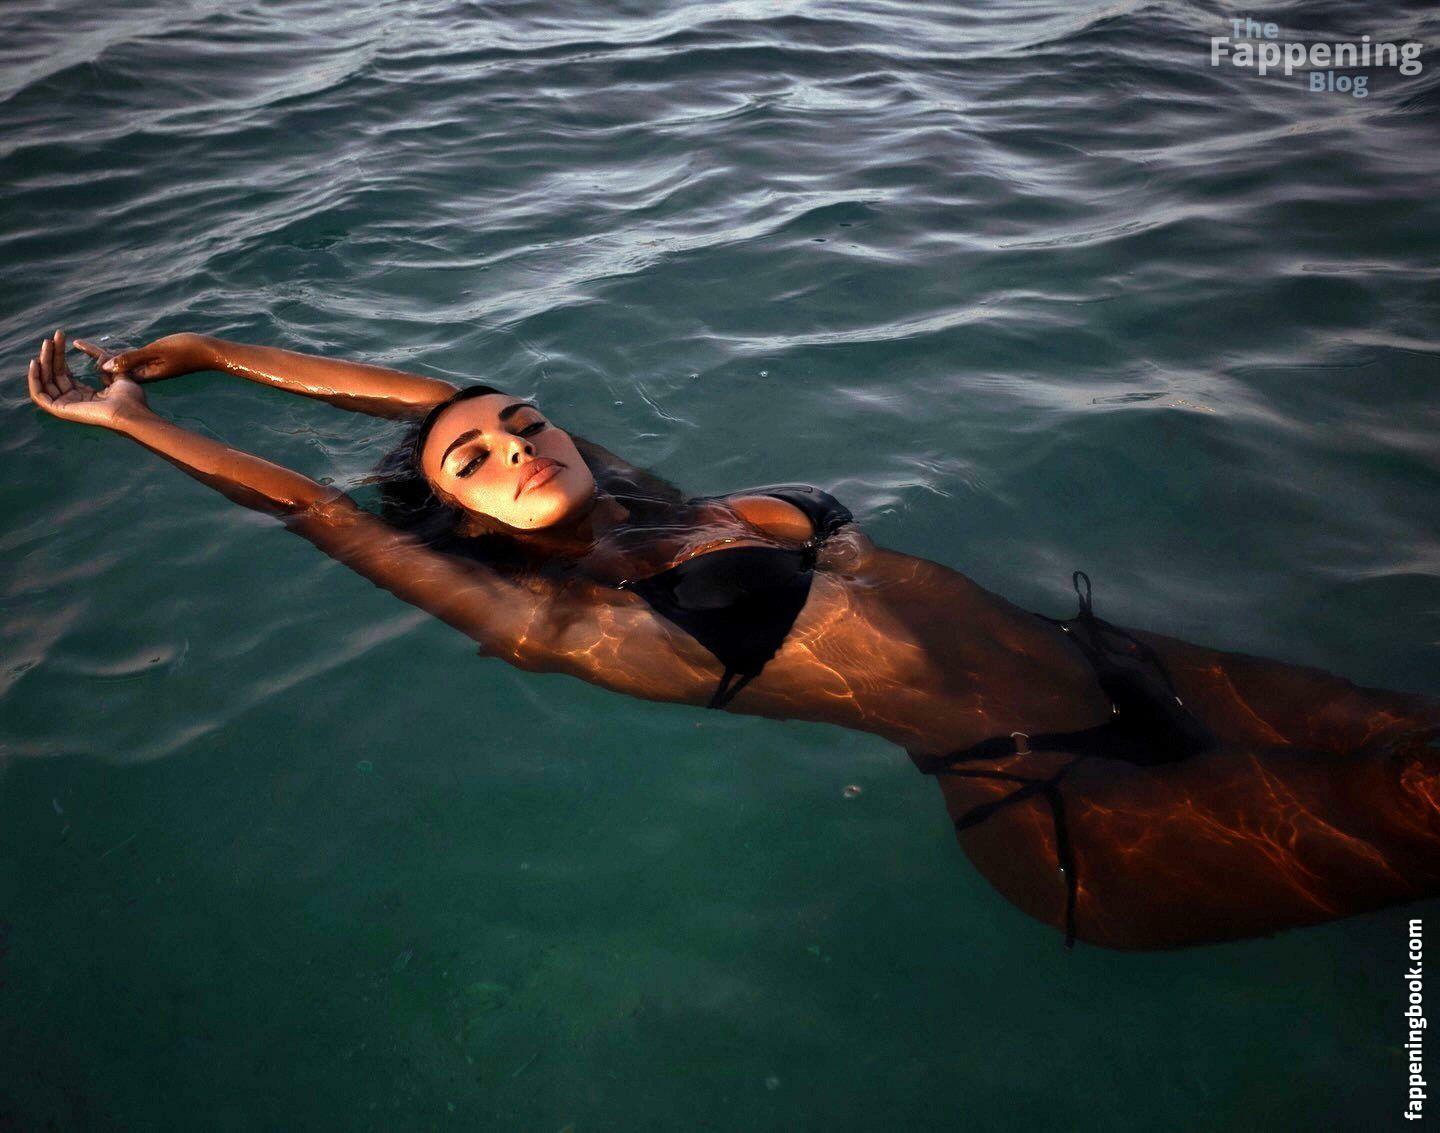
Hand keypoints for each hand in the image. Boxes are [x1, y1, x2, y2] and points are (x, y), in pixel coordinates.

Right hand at [28, 329, 148, 429]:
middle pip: (54, 375)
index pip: (65, 373)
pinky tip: (36, 362)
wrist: (131, 411)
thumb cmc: (130, 398)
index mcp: (85, 395)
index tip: (60, 337)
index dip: (60, 355)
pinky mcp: (61, 410)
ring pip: (45, 382)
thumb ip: (107, 364)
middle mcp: (74, 400)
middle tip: (51, 338)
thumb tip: (100, 354)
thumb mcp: (118, 375)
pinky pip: (39, 396)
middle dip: (51, 355)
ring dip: (43, 362)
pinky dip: (34, 379)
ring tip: (46, 344)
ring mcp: (67, 406)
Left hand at [73, 331, 213, 383]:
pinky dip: (120, 354)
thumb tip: (104, 367)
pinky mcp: (157, 363)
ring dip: (106, 355)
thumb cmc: (185, 349)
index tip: (78, 346)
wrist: (210, 351)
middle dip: (96, 357)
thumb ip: (131, 359)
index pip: (112, 369)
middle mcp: (144, 373)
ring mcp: (151, 369)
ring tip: (85, 347)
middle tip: (76, 345)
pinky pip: (133, 359)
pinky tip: (111, 351)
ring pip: (122, 362)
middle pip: (114, 366)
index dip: (96, 358)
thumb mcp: (156, 351)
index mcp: (143, 374)